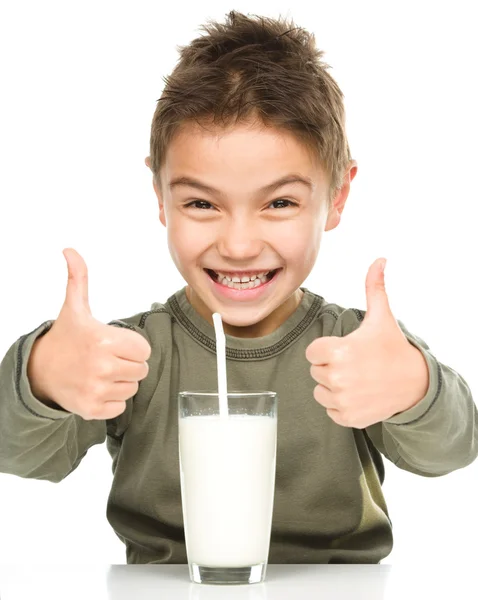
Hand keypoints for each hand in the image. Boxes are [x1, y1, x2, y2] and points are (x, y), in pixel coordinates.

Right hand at [28, 248, 151, 419]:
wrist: (41, 371)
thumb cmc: (66, 337)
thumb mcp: (75, 307)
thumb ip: (79, 278)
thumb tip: (70, 250)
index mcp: (104, 340)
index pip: (144, 349)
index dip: (132, 347)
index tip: (115, 344)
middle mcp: (102, 367)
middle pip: (141, 370)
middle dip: (129, 364)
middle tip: (109, 358)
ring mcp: (97, 390)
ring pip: (133, 388)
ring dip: (121, 382)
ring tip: (102, 372)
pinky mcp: (93, 409)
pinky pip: (121, 406)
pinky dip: (112, 400)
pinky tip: (97, 388)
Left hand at [305, 258, 428, 428]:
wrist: (415, 384)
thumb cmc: (393, 348)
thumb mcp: (381, 317)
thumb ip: (374, 288)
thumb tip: (380, 260)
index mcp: (339, 351)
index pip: (312, 352)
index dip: (327, 349)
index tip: (345, 349)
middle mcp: (337, 377)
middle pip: (316, 371)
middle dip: (331, 367)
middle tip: (355, 365)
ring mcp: (343, 400)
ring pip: (320, 392)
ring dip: (333, 387)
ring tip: (356, 380)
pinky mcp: (348, 418)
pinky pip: (330, 411)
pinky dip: (341, 406)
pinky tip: (359, 395)